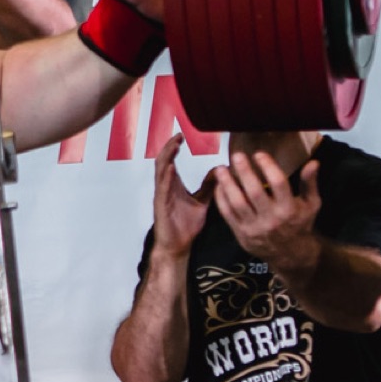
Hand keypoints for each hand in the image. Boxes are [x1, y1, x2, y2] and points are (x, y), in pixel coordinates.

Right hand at [151, 134, 211, 257]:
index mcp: (173, 185)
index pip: (169, 161)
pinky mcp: (161, 206)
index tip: (181, 136)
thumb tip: (220, 171)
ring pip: (160, 172)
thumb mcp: (202, 201)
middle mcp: (165, 188)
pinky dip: (166, 177)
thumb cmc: (186, 225)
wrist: (178, 246)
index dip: (173, 147)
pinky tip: (171, 168)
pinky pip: (162, 189)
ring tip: (173, 146)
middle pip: (162, 161)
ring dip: (166, 157)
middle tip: (177, 136)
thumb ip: (208, 186)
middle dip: (168, 147)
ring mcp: (161, 196)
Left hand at [212, 151, 319, 271]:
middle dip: (244, 172)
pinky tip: (219, 185)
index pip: (278, 183)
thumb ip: (309, 183)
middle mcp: (271, 218)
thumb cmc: (300, 224)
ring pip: (237, 202)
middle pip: (254, 192)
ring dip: (227, 184)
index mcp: (289, 209)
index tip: (259, 154)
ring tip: (221, 168)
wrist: (290, 254)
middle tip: (236, 156)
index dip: (268, 167)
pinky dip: (221, 198)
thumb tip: (314, 162)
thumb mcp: (311, 204)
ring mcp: (254, 227)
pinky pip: (227, 214)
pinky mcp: (240, 233)